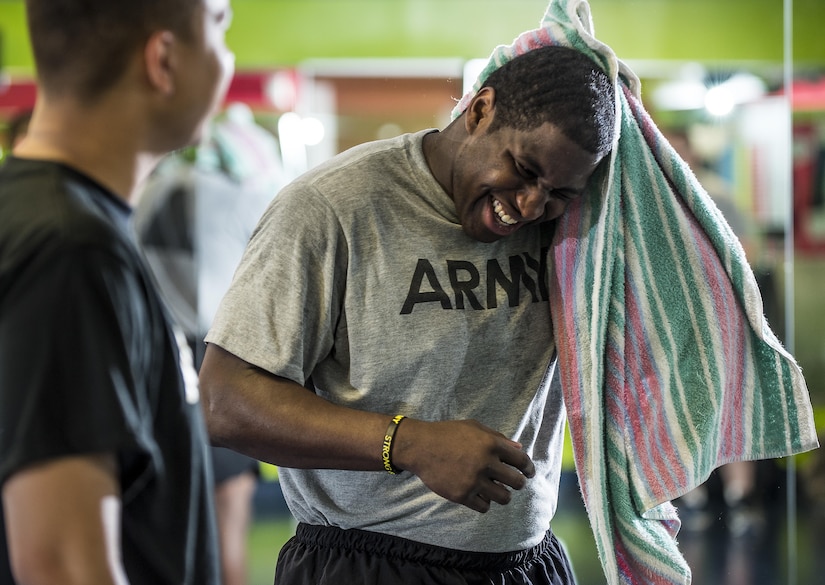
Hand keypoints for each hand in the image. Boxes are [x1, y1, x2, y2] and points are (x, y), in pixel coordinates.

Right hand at [392, 418, 535, 512]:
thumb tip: (519, 448)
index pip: (521, 460)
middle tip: (514, 483)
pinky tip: (479, 495)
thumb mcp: (474, 427)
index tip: (529, 473)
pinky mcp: (461, 495)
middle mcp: (485, 463)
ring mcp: (473, 481)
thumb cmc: (447, 433)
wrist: (420, 446)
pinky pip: (484, 506)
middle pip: (517, 482)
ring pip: (503, 497)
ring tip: (497, 491)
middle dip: (518, 483)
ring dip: (503, 495)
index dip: (529, 468)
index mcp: (490, 444)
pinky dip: (484, 502)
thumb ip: (497, 437)